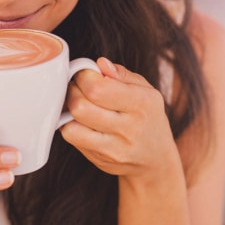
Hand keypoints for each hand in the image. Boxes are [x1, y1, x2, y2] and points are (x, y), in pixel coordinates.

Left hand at [60, 58, 180, 181]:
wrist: (156, 160)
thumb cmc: (148, 118)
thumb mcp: (145, 90)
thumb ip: (122, 74)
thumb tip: (100, 64)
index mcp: (142, 103)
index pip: (98, 88)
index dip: (84, 76)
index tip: (86, 74)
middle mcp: (129, 127)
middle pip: (81, 106)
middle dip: (73, 91)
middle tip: (79, 87)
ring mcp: (114, 148)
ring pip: (72, 125)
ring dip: (68, 110)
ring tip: (79, 103)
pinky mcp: (100, 160)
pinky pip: (72, 139)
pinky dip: (69, 125)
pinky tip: (79, 120)